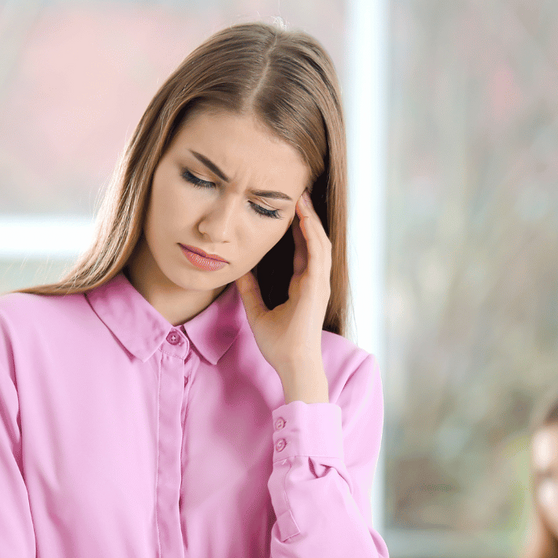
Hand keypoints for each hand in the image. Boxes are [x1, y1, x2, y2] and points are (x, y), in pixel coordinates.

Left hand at [235, 192, 330, 403]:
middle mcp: (314, 281)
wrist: (292, 363)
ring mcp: (319, 283)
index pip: (303, 250)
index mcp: (303, 285)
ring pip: (319, 242)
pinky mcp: (318, 287)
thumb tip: (238, 272)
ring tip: (301, 198)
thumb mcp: (257, 311)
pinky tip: (304, 218)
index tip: (288, 210)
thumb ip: (250, 291)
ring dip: (311, 220)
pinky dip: (312, 235)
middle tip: (297, 193)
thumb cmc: (279, 343)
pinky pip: (318, 255)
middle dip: (306, 217)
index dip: (297, 229)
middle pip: (313, 241)